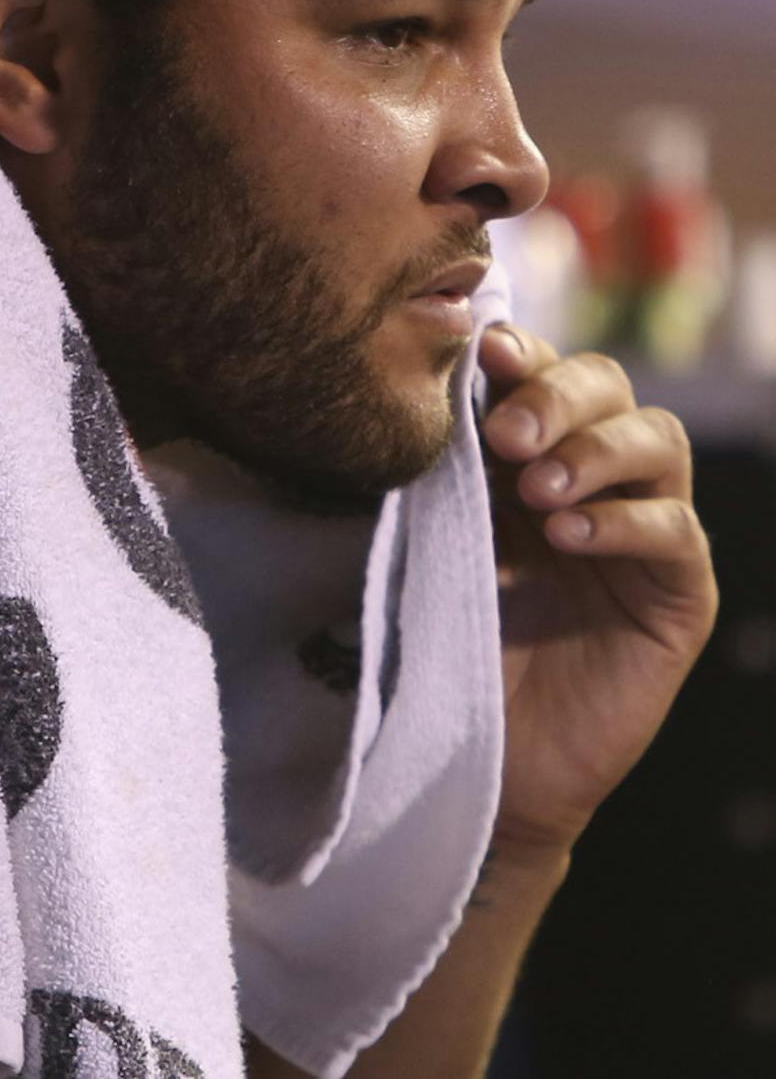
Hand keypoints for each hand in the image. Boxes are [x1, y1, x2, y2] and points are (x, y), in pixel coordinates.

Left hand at [478, 324, 717, 861]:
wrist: (479, 750)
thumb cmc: (444, 638)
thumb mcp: (433, 537)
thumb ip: (443, 469)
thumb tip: (426, 389)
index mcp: (527, 452)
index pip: (543, 370)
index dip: (521, 352)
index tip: (482, 352)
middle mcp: (594, 477)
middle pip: (610, 387)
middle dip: (560, 394)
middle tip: (508, 435)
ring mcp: (642, 533)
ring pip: (658, 440)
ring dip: (597, 450)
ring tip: (539, 492)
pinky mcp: (678, 595)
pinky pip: (676, 533)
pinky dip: (627, 521)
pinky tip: (572, 536)